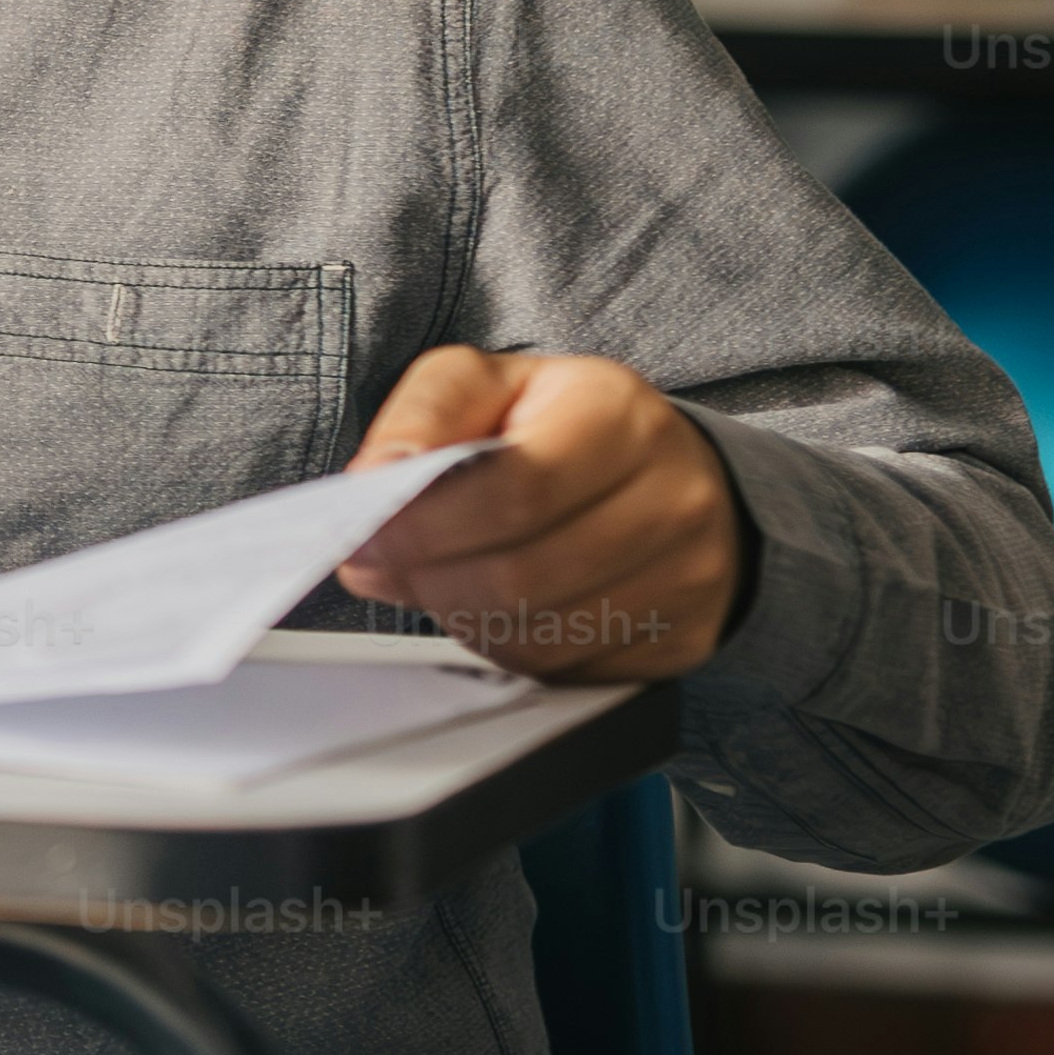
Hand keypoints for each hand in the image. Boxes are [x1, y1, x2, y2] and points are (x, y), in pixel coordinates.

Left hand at [336, 346, 751, 681]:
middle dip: (428, 580)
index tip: (364, 536)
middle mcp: (672, 496)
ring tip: (432, 580)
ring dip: (460, 618)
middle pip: (523, 575)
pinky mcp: (683, 638)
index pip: (517, 488)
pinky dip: (507, 649)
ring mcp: (688, 576)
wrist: (669, 470)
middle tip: (379, 566)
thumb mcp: (485, 384)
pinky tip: (490, 607)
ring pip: (541, 635)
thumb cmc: (562, 422)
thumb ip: (422, 418)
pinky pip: (569, 670)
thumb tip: (374, 480)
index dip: (427, 524)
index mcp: (615, 412)